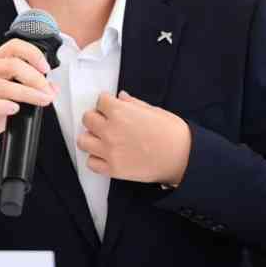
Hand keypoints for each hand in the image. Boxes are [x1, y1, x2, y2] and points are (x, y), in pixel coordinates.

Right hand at [0, 39, 56, 165]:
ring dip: (25, 93)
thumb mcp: (9, 104)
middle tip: (47, 93)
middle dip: (34, 78)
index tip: (46, 69)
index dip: (32, 54)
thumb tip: (52, 89)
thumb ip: (28, 94)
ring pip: (0, 84)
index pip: (13, 47)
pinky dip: (0, 105)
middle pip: (10, 64)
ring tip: (39, 101)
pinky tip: (13, 109)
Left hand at [76, 90, 190, 185]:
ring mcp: (109, 151)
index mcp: (120, 111)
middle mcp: (110, 130)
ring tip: (103, 139)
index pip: (100, 100)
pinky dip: (96, 159)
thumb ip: (132, 104)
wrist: (182, 158)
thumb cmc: (172, 132)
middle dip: (96, 118)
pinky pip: (91, 163)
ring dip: (91, 138)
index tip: (112, 107)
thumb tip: (120, 97)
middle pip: (87, 119)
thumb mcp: (153, 110)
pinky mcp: (113, 169)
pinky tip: (107, 155)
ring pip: (83, 141)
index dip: (107, 103)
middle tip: (107, 122)